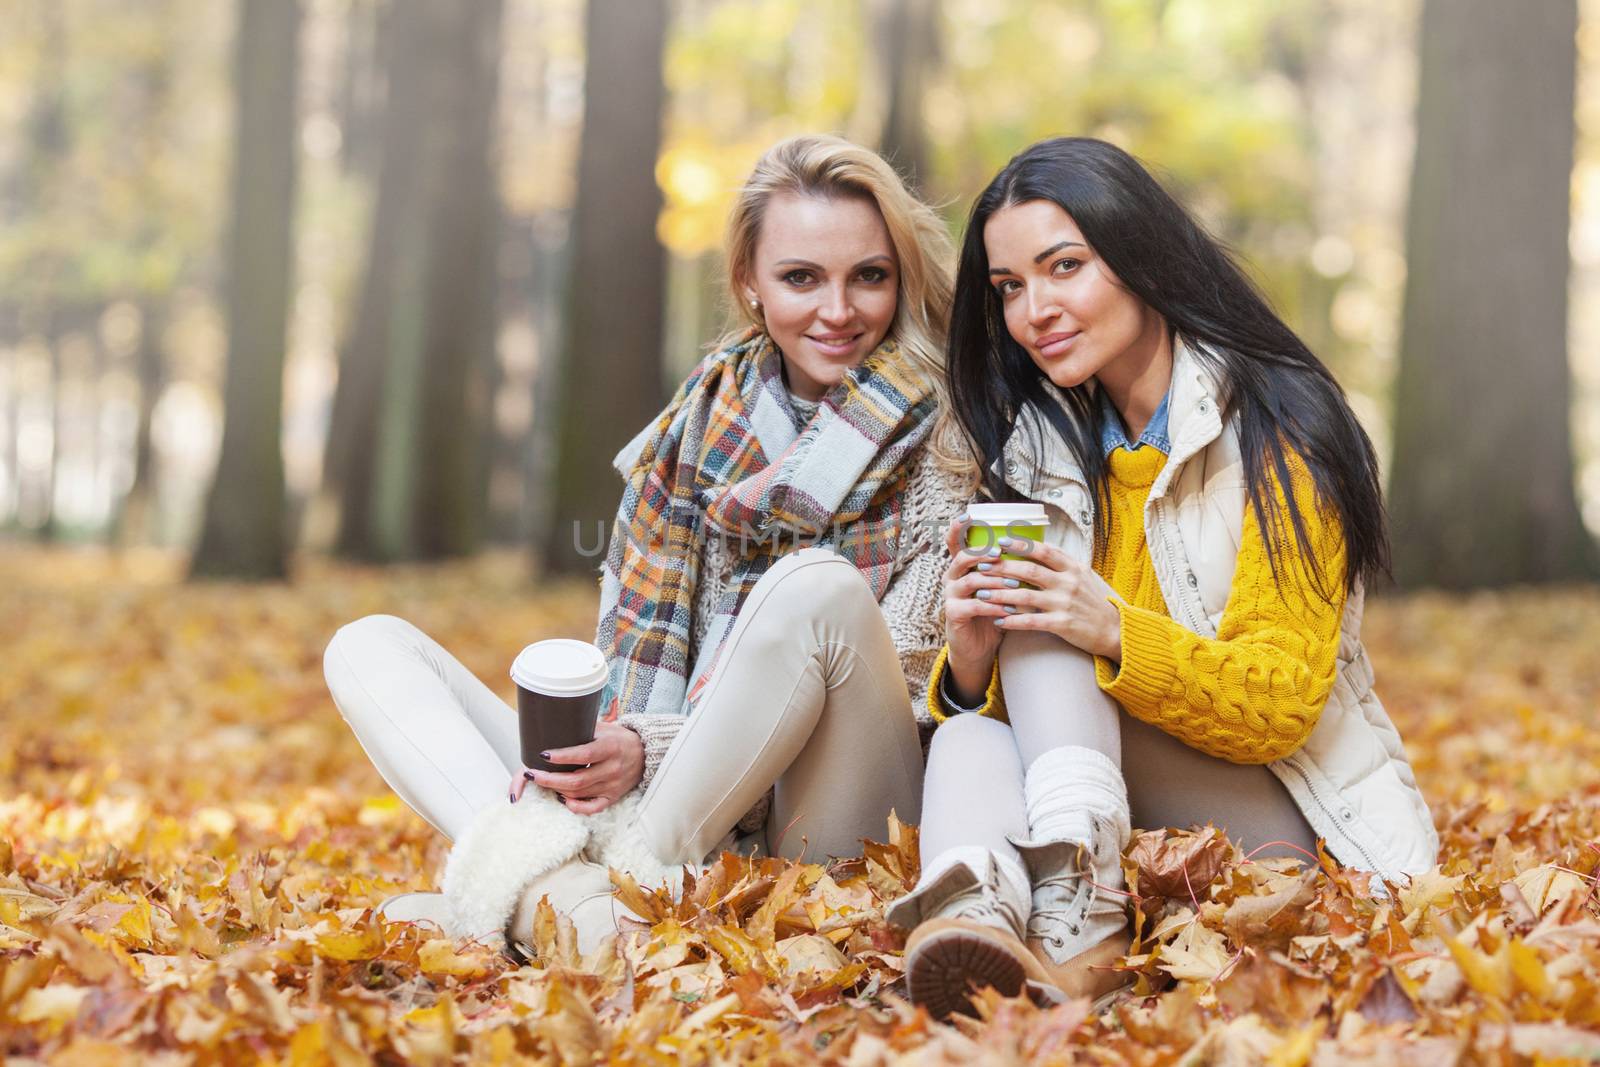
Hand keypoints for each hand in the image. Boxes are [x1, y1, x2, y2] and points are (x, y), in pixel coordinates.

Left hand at [510, 721, 644, 814]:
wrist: (645, 753)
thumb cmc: (619, 739)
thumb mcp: (605, 729)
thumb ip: (583, 730)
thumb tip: (554, 728)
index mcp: (610, 748)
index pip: (584, 755)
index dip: (562, 757)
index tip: (543, 755)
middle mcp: (613, 769)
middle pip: (577, 780)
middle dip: (550, 779)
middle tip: (532, 774)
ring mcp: (613, 785)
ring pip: (580, 794)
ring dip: (557, 789)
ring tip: (542, 781)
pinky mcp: (613, 797)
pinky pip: (592, 808)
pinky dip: (575, 806)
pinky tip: (562, 798)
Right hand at [940, 515, 1013, 699]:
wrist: (979, 647)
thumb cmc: (993, 612)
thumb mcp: (1000, 587)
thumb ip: (1007, 568)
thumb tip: (1035, 545)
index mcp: (963, 567)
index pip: (954, 543)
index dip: (957, 528)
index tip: (967, 515)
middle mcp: (952, 578)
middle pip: (962, 558)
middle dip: (983, 554)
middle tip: (1000, 553)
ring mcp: (951, 596)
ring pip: (971, 581)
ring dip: (995, 582)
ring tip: (1015, 586)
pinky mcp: (954, 614)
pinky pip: (974, 605)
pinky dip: (994, 606)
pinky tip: (1009, 610)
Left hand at [975, 536, 1124, 658]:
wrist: (1114, 630)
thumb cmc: (1092, 601)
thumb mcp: (1082, 576)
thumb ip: (1060, 563)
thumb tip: (1034, 546)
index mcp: (1073, 567)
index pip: (1043, 550)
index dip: (1020, 544)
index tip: (999, 541)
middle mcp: (1069, 582)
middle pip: (1029, 570)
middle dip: (1002, 567)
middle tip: (981, 566)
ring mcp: (1065, 603)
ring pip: (1026, 595)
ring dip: (1000, 594)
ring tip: (981, 593)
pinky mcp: (1063, 624)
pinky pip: (1032, 621)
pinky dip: (1013, 620)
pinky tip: (998, 620)